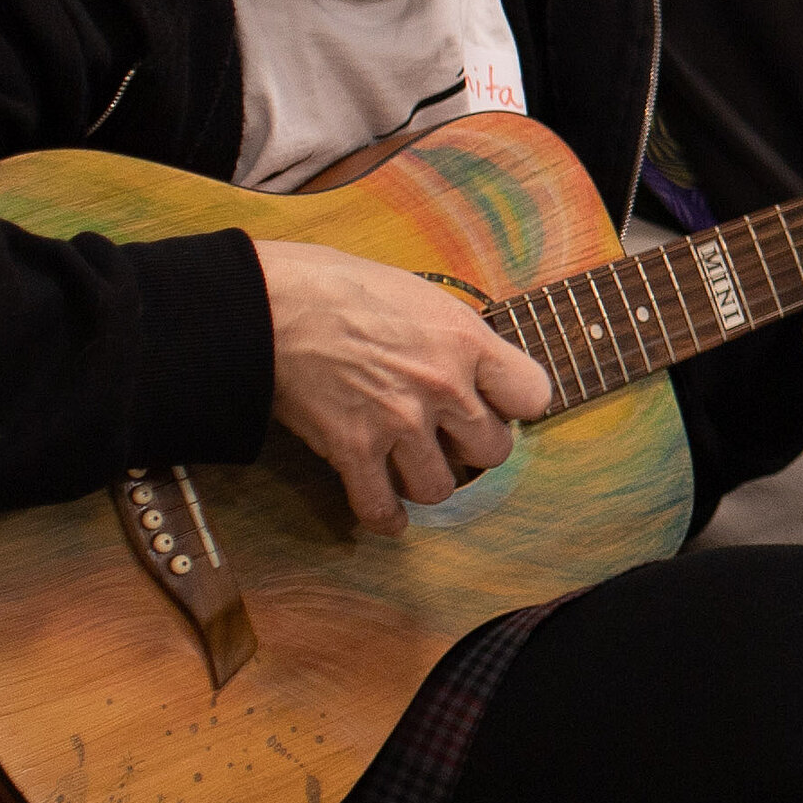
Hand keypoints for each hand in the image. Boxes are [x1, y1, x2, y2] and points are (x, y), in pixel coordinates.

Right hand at [257, 235, 556, 532]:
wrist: (269, 303)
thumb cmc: (336, 285)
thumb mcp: (417, 294)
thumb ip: (452, 335)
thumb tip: (469, 359)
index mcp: (465, 340)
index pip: (533, 395)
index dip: (515, 404)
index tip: (497, 404)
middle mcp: (443, 387)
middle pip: (493, 451)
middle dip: (472, 448)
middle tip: (449, 437)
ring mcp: (399, 423)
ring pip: (441, 488)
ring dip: (427, 481)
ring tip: (412, 466)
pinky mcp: (353, 450)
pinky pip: (380, 507)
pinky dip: (385, 517)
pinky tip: (389, 514)